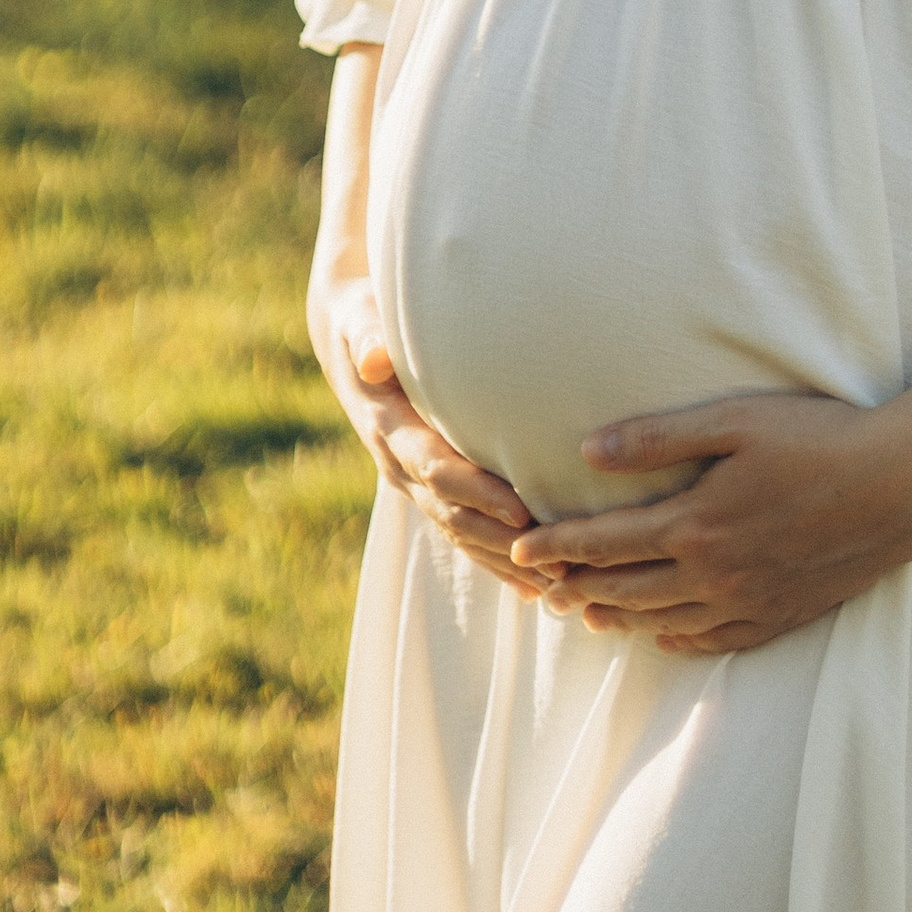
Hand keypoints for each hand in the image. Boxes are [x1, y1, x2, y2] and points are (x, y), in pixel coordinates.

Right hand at [306, 244, 534, 592]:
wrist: (351, 346)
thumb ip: (368, 336)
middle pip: (454, 517)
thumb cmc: (364, 320)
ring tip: (559, 586)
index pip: (436, 469)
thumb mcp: (359, 320)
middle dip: (502, 544)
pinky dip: (497, 563)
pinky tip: (536, 591)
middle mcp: (400, 467)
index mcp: (388, 429)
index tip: (520, 511)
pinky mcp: (431, 491)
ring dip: (506, 563)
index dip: (476, 492)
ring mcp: (415, 485)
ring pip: (462, 536)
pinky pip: (464, 536)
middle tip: (556, 562)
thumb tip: (372, 359)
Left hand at [511, 390, 911, 654]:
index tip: (518, 549)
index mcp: (696, 524)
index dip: (557, 546)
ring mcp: (748, 603)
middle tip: (536, 587)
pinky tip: (662, 635)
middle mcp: (714, 574)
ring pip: (663, 622)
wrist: (902, 487)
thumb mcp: (735, 420)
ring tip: (584, 614)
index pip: (606, 542)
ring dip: (616, 618)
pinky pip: (713, 642)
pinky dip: (676, 641)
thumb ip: (659, 438)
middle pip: (625, 590)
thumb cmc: (819, 439)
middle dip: (575, 587)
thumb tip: (588, 449)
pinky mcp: (780, 616)